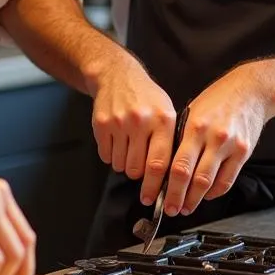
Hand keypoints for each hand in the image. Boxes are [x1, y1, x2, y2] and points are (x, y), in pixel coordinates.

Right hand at [90, 53, 175, 205]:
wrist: (117, 75)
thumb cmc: (146, 97)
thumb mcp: (167, 112)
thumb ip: (170, 141)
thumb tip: (172, 178)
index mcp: (162, 120)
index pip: (159, 163)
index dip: (156, 186)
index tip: (152, 198)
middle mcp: (141, 121)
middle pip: (137, 169)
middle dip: (139, 176)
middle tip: (140, 169)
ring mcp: (119, 123)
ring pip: (121, 165)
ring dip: (125, 165)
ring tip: (130, 149)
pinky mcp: (101, 125)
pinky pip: (106, 156)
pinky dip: (112, 156)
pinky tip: (118, 142)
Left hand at [162, 63, 274, 216]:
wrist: (251, 91)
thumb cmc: (217, 100)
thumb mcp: (192, 112)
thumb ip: (181, 137)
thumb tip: (165, 166)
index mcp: (194, 127)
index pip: (177, 164)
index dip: (166, 186)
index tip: (156, 196)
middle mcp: (213, 138)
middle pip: (192, 178)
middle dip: (179, 198)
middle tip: (171, 209)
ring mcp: (230, 146)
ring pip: (210, 183)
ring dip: (196, 199)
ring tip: (187, 206)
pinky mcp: (244, 153)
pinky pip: (228, 180)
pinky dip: (215, 192)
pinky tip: (206, 195)